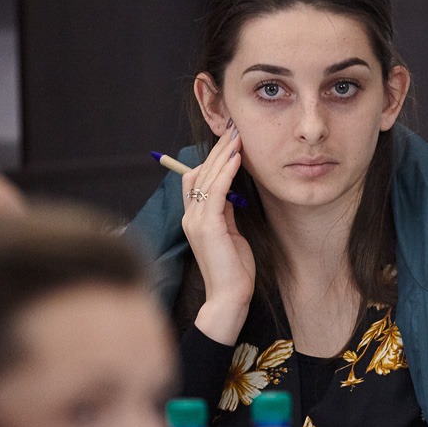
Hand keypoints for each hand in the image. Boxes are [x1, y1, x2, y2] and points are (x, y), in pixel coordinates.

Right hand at [181, 125, 255, 343]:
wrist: (229, 297)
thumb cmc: (233, 270)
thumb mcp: (231, 235)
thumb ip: (227, 213)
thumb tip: (232, 193)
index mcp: (194, 219)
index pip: (196, 179)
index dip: (211, 159)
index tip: (228, 141)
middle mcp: (190, 216)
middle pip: (200, 173)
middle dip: (217, 150)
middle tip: (233, 129)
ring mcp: (196, 221)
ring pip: (206, 178)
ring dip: (222, 155)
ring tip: (237, 136)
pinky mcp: (207, 227)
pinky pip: (216, 191)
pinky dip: (225, 173)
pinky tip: (236, 158)